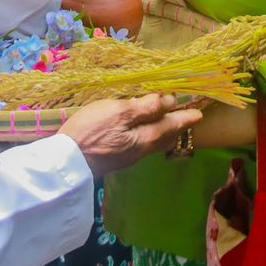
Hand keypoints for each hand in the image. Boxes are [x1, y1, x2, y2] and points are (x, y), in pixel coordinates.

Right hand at [59, 93, 202, 176]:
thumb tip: (169, 102)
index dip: (185, 117)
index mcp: (146, 137)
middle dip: (177, 128)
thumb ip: (145, 108)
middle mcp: (141, 150)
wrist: (66, 164)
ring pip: (153, 143)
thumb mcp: (119, 112)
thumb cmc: (92, 132)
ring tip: (169, 125)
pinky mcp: (115, 158)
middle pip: (165, 137)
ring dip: (164, 133)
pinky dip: (149, 136)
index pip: (172, 125)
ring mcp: (128, 156)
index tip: (199, 114)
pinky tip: (143, 133)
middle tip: (188, 119)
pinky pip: (141, 145)